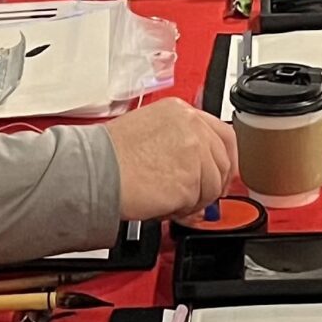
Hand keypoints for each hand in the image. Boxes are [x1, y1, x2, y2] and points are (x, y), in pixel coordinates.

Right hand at [101, 98, 238, 218]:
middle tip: (200, 197)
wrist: (96, 172)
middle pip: (223, 161)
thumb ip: (178, 140)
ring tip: (170, 201)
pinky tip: (164, 205)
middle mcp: (192, 128)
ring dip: (196, 199)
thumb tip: (195, 163)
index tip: (221, 173)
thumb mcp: (147, 129)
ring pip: (214, 185)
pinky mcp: (191, 181)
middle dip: (214, 184)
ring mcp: (195, 154)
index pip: (223, 133)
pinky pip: (198, 202)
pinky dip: (183, 210)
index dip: (225, 158)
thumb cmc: (108, 155)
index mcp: (180, 111)